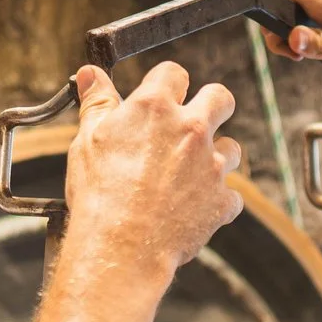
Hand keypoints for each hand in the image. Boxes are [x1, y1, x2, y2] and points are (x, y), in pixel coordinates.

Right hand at [62, 62, 242, 279]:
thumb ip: (96, 103)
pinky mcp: (222, 201)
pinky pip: (231, 196)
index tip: (161, 98)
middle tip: (195, 123)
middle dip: (212, 105)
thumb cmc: (100, 194)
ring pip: (232, 148)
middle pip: (221, 98)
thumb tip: (91, 74)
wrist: (122, 247)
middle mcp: (191, 129)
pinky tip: (194, 210)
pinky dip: (216, 202)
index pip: (173, 74)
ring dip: (216, 157)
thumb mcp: (89, 140)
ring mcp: (212, 166)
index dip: (167, 84)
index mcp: (156, 107)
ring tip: (189, 175)